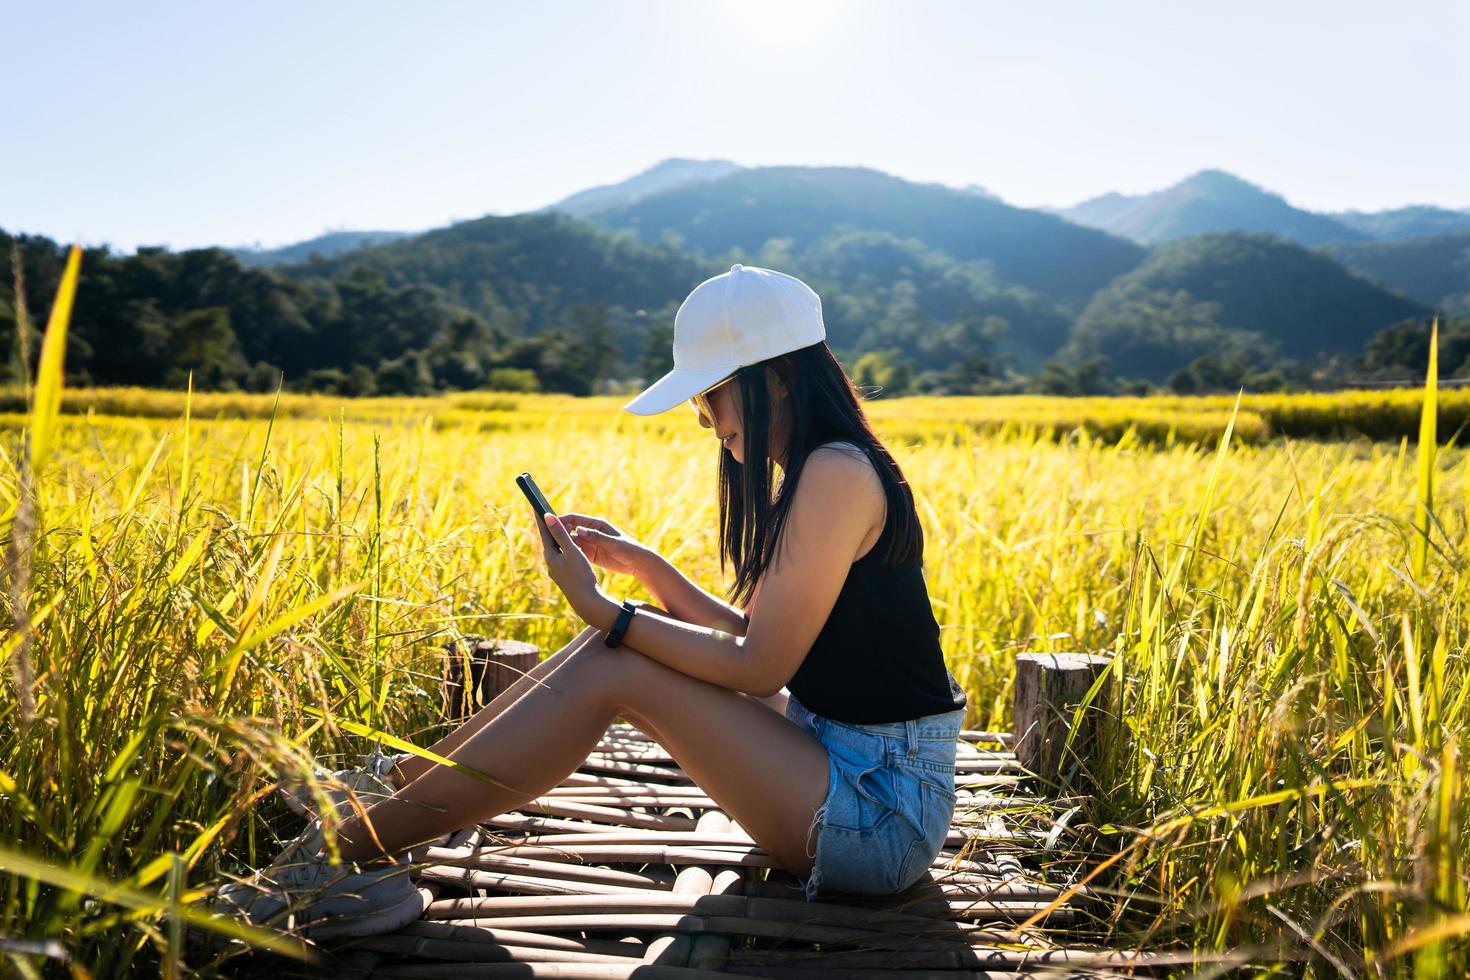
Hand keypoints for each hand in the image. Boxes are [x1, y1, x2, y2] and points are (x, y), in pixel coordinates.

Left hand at [536, 513, 616, 628]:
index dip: (541, 517)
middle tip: (545, 513)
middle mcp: (551, 562)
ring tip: (558, 527)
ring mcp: (557, 570)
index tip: (536, 505)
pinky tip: (570, 548)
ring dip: (558, 538)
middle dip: (549, 527)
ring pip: (557, 549)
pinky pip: (564, 557)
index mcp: (550, 555)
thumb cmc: (580, 575)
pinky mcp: (565, 575)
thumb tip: (547, 517)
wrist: (586, 601)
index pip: (544, 532)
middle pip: (550, 540)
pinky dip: (566, 548)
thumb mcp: (572, 551)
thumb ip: (560, 534)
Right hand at [559, 513, 656, 577]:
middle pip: (570, 530)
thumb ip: (596, 537)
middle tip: (546, 539)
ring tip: (552, 550)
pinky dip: (570, 554)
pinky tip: (563, 559)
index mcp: (596, 524)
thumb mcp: (612, 542)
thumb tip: (578, 529)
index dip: (561, 520)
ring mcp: (590, 544)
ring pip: (572, 543)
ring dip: (563, 545)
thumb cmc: (628, 548)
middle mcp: (591, 532)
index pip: (574, 519)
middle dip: (558, 533)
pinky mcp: (591, 555)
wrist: (638, 563)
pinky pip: (577, 553)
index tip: (550, 523)